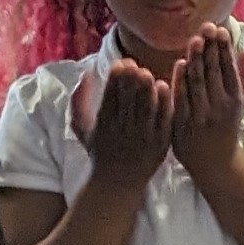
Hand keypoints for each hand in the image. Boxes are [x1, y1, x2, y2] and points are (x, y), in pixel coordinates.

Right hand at [73, 59, 172, 188]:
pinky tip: (165, 86)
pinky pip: (163, 120)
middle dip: (131, 81)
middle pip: (128, 101)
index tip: (120, 62)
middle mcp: (123, 130)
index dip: (115, 79)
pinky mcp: (161, 142)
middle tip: (135, 65)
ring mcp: (143, 137)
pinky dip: (164, 103)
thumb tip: (85, 74)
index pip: (109, 97)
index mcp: (103, 125)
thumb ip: (78, 101)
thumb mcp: (81, 128)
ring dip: (146, 89)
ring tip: (148, 73)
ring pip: (146, 108)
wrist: (117, 182)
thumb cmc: (99, 150)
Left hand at [169, 25, 243, 183]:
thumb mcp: (241, 104)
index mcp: (235, 100)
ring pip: (198, 82)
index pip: (229, 69)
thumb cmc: (227, 128)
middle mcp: (220, 106)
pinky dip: (180, 80)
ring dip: (196, 59)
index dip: (225, 49)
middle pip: (214, 72)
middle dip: (211, 48)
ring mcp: (201, 115)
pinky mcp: (183, 123)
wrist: (214, 162)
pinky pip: (181, 98)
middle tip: (207, 26)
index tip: (221, 29)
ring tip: (196, 38)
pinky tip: (180, 63)